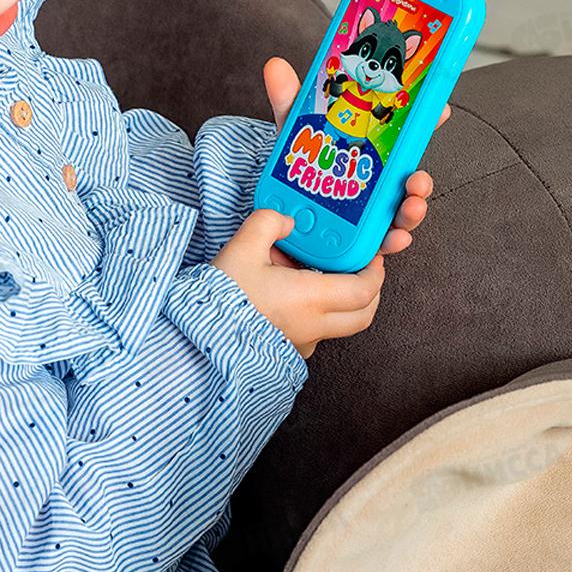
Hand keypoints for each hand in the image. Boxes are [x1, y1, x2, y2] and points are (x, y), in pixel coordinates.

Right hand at [212, 209, 383, 360]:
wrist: (197, 338)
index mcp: (310, 299)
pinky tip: (295, 300)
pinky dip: (317, 316)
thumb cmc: (220, 299)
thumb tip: (285, 220)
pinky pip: (315, 334)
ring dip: (342, 305)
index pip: (364, 290)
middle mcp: (313, 325)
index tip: (370, 255)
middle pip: (363, 314)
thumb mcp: (241, 249)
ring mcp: (302, 343)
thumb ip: (267, 224)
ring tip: (322, 280)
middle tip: (360, 270)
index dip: (374, 271)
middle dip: (369, 291)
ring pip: (340, 326)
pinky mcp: (287, 352)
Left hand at [262, 56, 443, 260]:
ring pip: (401, 212)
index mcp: (369, 152)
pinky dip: (391, 242)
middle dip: (420, 180)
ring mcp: (373, 212)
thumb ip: (289, 103)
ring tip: (411, 207)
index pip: (404, 136)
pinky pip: (382, 243)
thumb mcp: (294, 134)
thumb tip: (275, 66)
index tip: (440, 108)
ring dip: (412, 211)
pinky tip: (391, 241)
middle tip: (418, 178)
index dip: (424, 121)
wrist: (279, 215)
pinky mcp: (363, 240)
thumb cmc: (299, 168)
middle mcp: (378, 182)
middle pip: (409, 179)